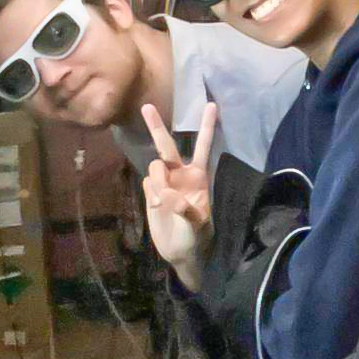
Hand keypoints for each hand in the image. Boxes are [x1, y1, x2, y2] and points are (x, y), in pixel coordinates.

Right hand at [142, 101, 216, 290]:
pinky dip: (151, 192)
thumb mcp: (197, 224)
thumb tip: (167, 195)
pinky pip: (147, 183)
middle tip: (146, 106)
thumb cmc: (197, 236)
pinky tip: (158, 206)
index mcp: (198, 177)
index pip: (203, 147)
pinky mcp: (152, 193)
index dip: (207, 127)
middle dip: (157, 127)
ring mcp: (165, 183)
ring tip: (163, 204)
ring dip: (157, 182)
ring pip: (154, 167)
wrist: (183, 252)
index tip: (212, 106)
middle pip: (167, 146)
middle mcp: (181, 175)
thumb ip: (184, 209)